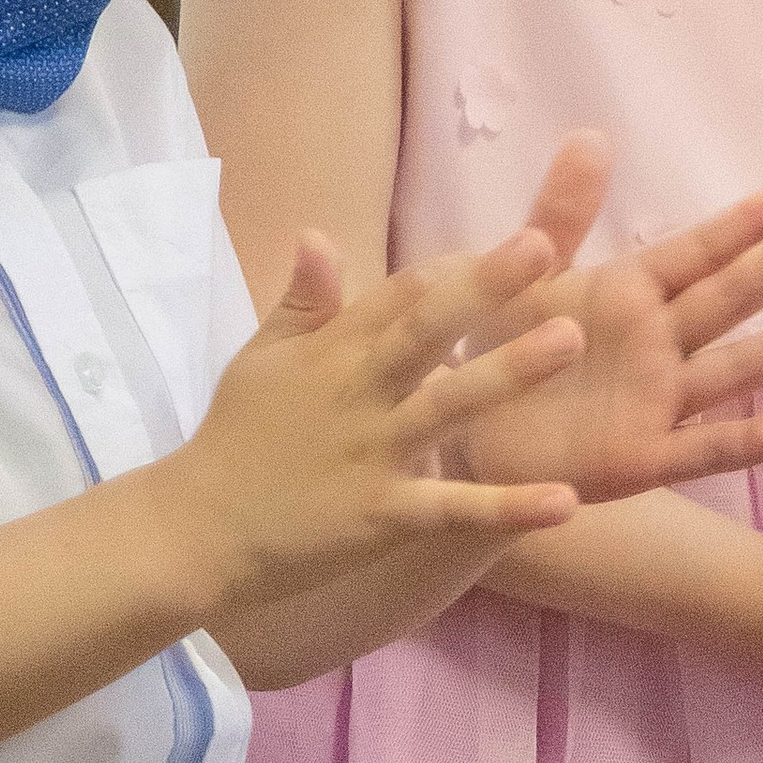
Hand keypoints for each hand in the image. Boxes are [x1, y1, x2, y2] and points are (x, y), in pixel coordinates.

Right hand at [163, 225, 588, 613]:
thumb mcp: (261, 360)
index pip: (400, 295)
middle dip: (484, 288)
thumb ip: (302, 302)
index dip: (458, 267)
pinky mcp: (382, 515)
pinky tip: (564, 503)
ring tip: (569, 341)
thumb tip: (317, 232)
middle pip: (426, 330)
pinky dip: (507, 508)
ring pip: (448, 405)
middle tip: (545, 246)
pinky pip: (453, 510)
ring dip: (509, 373)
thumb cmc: (235, 439)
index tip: (518, 241)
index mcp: (334, 352)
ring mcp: (373, 453)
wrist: (193, 530)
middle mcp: (358, 393)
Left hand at [453, 138, 762, 497]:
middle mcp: (658, 344)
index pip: (695, 253)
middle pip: (723, 302)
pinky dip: (742, 444)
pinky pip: (700, 451)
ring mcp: (658, 402)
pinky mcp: (643, 459)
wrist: (463, 433)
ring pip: (729, 371)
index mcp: (630, 293)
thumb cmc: (503, 347)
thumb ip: (561, 214)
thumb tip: (592, 136)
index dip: (742, 227)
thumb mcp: (524, 275)